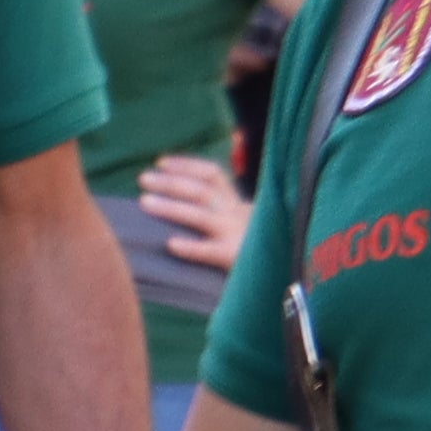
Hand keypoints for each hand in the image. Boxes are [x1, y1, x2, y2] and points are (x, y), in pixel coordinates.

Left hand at [136, 149, 249, 277]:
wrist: (287, 268)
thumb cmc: (257, 248)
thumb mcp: (243, 223)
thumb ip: (219, 212)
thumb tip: (172, 201)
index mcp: (237, 205)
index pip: (212, 175)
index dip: (186, 166)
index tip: (160, 162)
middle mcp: (237, 215)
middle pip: (201, 192)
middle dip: (171, 183)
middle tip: (143, 178)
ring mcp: (237, 235)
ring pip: (201, 216)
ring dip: (171, 207)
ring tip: (144, 202)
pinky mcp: (237, 259)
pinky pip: (211, 252)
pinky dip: (191, 247)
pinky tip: (170, 244)